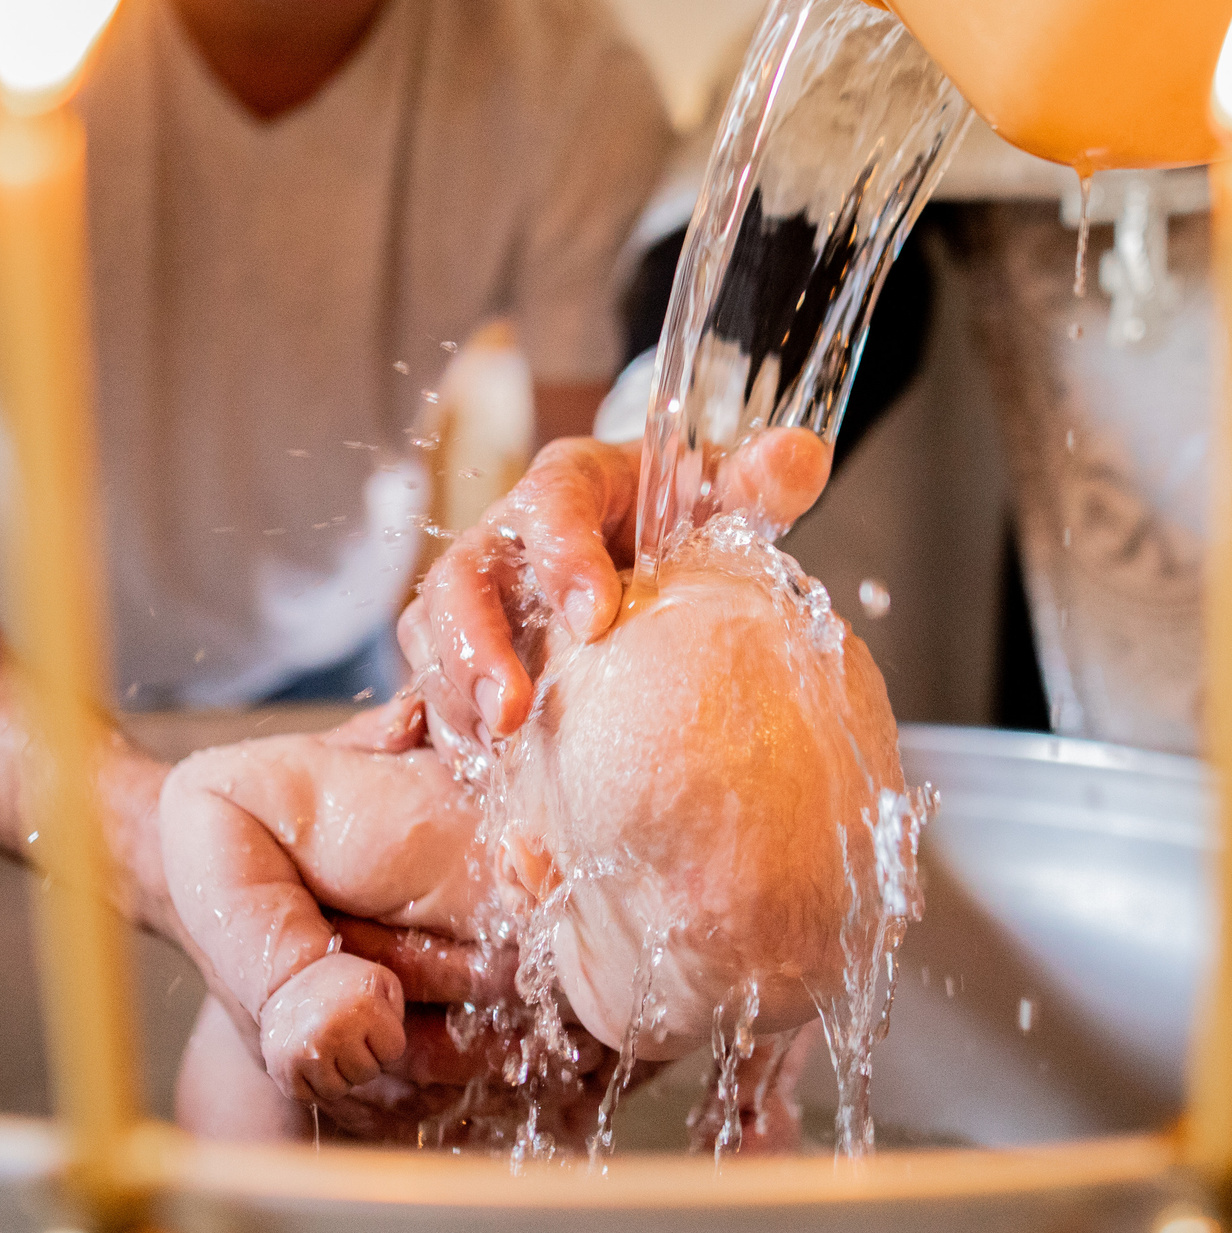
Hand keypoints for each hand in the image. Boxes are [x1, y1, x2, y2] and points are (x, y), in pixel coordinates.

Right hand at [258, 953, 408, 1103]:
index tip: (369, 1025)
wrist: (284, 979)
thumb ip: (396, 1011)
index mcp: (364, 1007)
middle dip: (362, 1059)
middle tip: (345, 1035)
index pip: (393, 1052)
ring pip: (338, 1090)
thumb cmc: (342, 983)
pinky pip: (311, 1096)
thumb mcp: (379, 980)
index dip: (384, 1041)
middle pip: (367, 1074)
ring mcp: (305, 1052)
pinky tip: (308, 1056)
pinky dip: (312, 1082)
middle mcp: (333, 1031)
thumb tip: (394, 1051)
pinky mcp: (284, 1070)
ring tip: (327, 1045)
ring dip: (337, 1074)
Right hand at [398, 430, 831, 748]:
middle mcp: (507, 537)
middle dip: (477, 643)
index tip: (596, 617)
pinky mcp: (465, 651)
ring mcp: (478, 597)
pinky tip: (476, 775)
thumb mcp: (723, 492)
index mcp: (569, 486)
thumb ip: (763, 479)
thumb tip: (800, 457)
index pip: (550, 503)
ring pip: (431, 632)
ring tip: (492, 754)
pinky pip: (431, 683)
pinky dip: (444, 727)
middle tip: (513, 711)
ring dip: (453, 694)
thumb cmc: (680, 518)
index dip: (561, 555)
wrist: (647, 551)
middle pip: (463, 574)